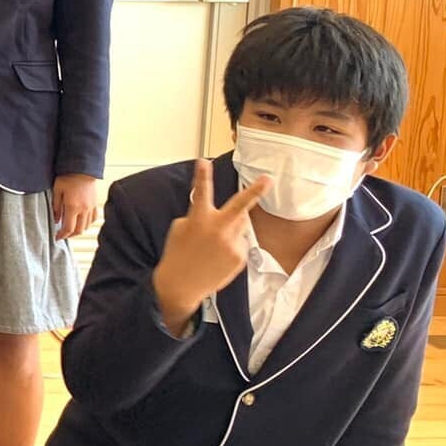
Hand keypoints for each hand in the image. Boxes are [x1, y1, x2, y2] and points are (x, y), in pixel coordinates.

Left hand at [52, 174, 103, 240]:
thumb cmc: (67, 177)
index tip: (57, 237)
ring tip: (70, 229)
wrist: (82, 168)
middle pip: (79, 230)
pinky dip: (87, 224)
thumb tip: (56, 220)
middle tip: (63, 235)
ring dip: (78, 230)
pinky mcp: (96, 204)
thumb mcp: (57, 191)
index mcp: (73, 206)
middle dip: (70, 235)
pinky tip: (81, 222)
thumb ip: (56, 207)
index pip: (68, 228)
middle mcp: (84, 209)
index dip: (62, 235)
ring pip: (86, 226)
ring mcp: (91, 207)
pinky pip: (93, 219)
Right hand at [151, 160, 269, 333]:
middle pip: (240, 206)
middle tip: (268, 179)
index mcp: (199, 219)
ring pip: (240, 226)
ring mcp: (231, 244)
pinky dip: (230, 247)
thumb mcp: (180, 229)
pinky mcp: (239, 257)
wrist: (181, 285)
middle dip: (256, 191)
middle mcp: (218, 229)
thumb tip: (215, 215)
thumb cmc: (177, 255)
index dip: (202, 175)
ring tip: (213, 244)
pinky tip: (217, 257)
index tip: (204, 161)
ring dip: (231, 227)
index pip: (201, 191)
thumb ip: (198, 217)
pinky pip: (240, 244)